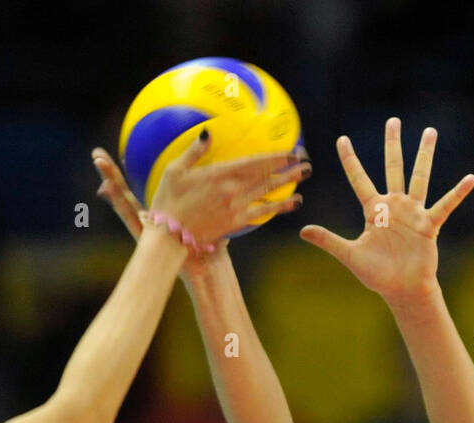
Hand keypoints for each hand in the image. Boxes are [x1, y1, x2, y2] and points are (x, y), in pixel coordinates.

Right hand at [92, 144, 308, 279]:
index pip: (256, 162)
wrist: (169, 237)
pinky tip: (291, 204)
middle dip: (289, 168)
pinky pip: (262, 214)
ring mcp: (236, 208)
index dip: (277, 156)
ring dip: (289, 185)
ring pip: (269, 194)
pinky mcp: (235, 224)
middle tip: (306, 161)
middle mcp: (233, 190)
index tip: (293, 149)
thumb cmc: (167, 202)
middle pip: (268, 176)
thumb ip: (194, 151)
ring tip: (303, 178)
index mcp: (220, 174)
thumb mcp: (175, 171)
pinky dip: (278, 207)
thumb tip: (207, 133)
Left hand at [299, 118, 473, 306]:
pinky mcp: (428, 225)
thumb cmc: (377, 274)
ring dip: (424, 155)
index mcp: (373, 210)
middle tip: (392, 121)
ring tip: (430, 132)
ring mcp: (413, 212)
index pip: (359, 179)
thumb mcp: (350, 255)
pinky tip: (470, 179)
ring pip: (419, 177)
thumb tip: (303, 231)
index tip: (341, 139)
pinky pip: (444, 206)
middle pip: (392, 168)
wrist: (401, 289)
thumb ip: (328, 241)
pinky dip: (457, 193)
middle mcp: (394, 205)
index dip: (350, 160)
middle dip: (392, 145)